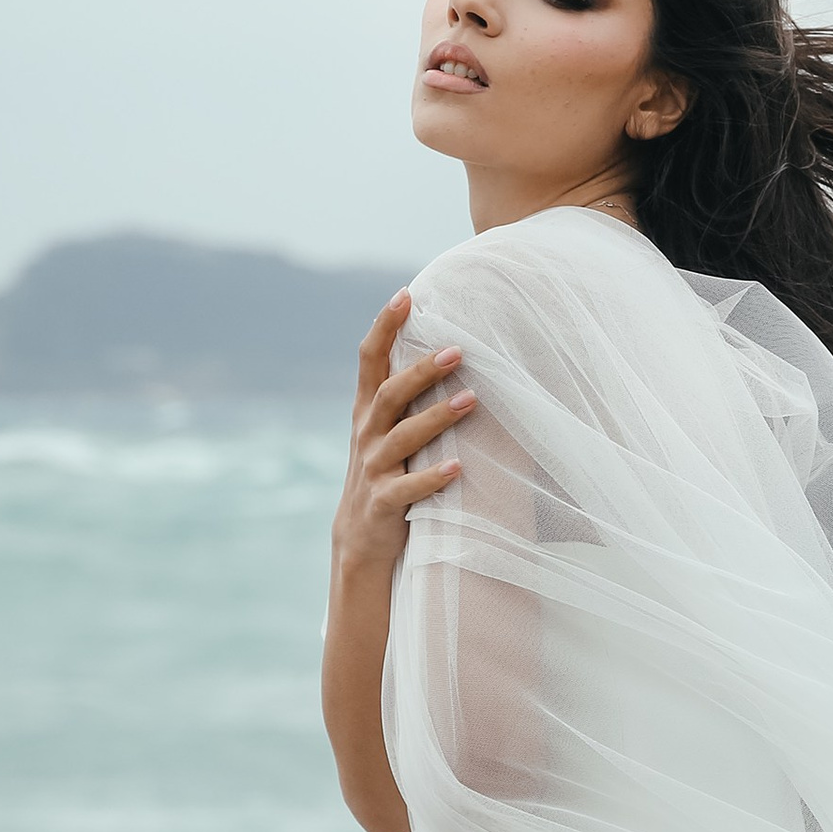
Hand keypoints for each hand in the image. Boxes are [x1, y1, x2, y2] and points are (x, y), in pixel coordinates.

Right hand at [333, 292, 475, 579]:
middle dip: (423, 370)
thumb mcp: (389, 429)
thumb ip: (407, 395)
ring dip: (437, 418)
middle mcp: (367, 433)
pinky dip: (432, 478)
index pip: (370, 359)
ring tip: (471, 400)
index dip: (385, 326)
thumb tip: (449, 349)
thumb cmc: (388, 471)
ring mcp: (373, 467)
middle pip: (391, 392)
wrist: (361, 536)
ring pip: (403, 436)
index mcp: (368, 410)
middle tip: (459, 351)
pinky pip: (407, 488)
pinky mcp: (383, 501)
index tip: (406, 295)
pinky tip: (458, 468)